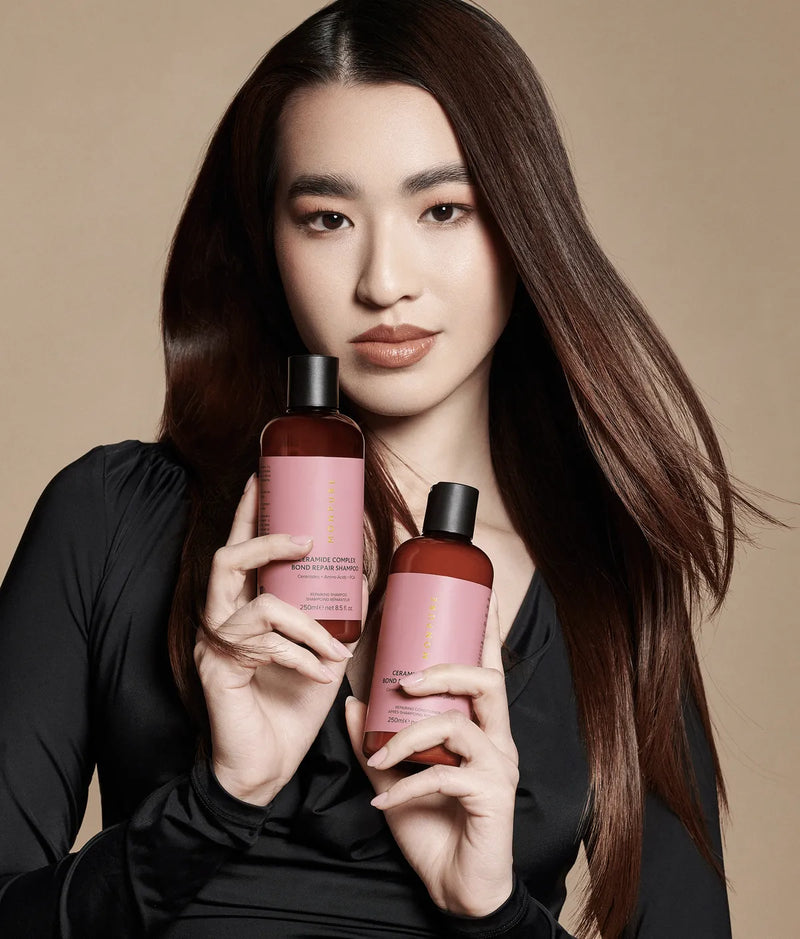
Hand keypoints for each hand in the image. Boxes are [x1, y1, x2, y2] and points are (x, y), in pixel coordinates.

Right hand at [195, 474, 365, 804]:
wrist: (264, 771)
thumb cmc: (289, 709)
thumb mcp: (322, 654)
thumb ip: (333, 617)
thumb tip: (363, 576)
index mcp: (241, 607)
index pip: (239, 548)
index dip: (249, 510)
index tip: (265, 473)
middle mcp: (220, 620)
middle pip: (227, 558)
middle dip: (269, 542)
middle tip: (307, 541)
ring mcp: (213, 645)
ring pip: (256, 603)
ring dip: (306, 623)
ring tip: (337, 647)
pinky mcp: (217, 671)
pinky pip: (263, 645)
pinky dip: (302, 657)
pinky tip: (322, 676)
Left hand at [344, 594, 517, 916]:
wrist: (456, 891)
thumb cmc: (433, 829)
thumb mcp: (397, 778)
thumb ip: (378, 742)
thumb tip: (351, 702)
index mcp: (480, 728)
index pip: (487, 670)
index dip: (485, 632)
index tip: (479, 596)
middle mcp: (497, 742)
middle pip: (487, 683)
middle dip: (444, 673)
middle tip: (403, 683)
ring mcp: (499, 770)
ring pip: (460, 727)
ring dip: (411, 737)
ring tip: (380, 754)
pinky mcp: (491, 799)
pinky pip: (444, 777)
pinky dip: (406, 787)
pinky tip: (383, 801)